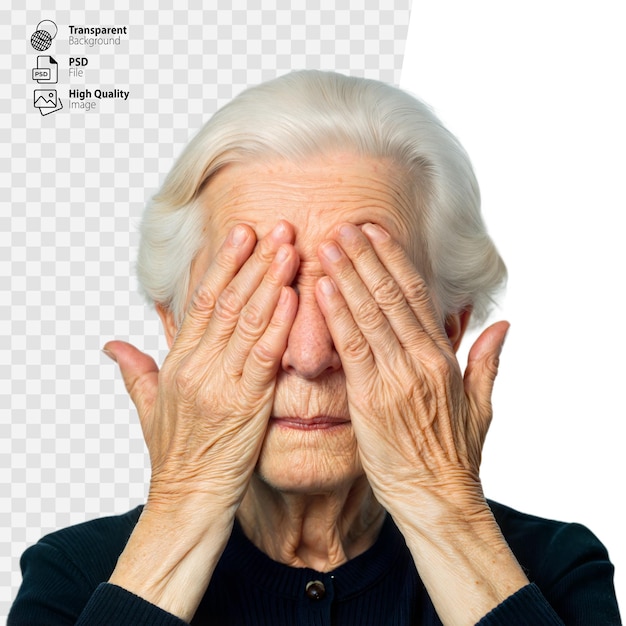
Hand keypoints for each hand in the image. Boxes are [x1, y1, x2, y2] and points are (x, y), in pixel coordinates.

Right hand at [104, 221, 298, 512]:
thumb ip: (134, 369)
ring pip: (246, 322)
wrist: (188, 497)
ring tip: (288, 249)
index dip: (222, 266)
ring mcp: (221, 383)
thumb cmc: (174, 454)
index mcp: (177, 362)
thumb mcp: (147, 407)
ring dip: (269, 282)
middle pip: (226, 302)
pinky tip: (292, 297)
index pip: (200, 302)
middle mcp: (198, 366)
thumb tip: (112, 343)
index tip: (241, 234)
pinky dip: (277, 325)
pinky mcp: (246, 404)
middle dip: (252, 262)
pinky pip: (263, 357)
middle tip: (275, 228)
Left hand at [315, 222, 505, 520]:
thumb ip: (486, 360)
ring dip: (348, 275)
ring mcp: (397, 377)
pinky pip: (351, 347)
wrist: (437, 498)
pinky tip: (322, 288)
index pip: (418, 296)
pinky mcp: (371, 399)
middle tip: (343, 226)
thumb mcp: (481, 405)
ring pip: (370, 314)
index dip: (395, 260)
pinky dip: (336, 315)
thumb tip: (501, 325)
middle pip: (391, 296)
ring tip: (328, 244)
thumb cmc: (455, 455)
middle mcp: (422, 360)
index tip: (376, 233)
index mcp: (444, 358)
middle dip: (365, 257)